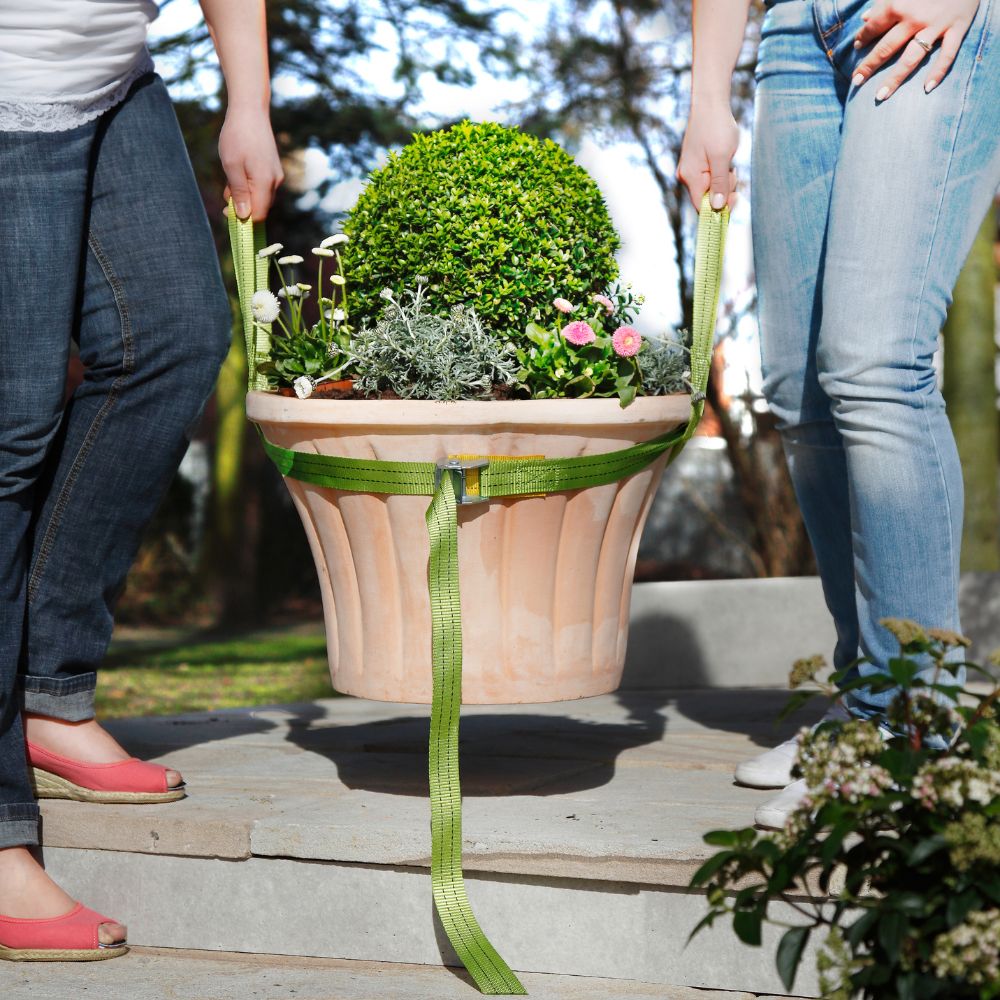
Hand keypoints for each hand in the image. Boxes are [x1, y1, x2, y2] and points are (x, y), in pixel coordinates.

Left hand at [219, 106, 283, 220]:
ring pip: (260, 196)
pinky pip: (261, 185)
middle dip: (242, 206)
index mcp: (265, 182)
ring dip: (244, 194)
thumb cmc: (237, 136)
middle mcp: (275, 182)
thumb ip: (238, 192)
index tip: (226, 212)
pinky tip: (237, 171)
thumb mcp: (231, 166)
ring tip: (229, 176)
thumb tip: (243, 216)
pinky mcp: (273, 169)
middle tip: (225, 192)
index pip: (259, 214)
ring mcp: (275, 175)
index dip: (244, 219)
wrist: (250, 110)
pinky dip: (248, 184)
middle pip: (261, 207)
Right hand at [677, 100, 738, 211]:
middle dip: (724, 189)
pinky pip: (711, 176)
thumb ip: (719, 184)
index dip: (719, 209)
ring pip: (711, 187)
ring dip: (724, 179)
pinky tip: (725, 157)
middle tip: (733, 172)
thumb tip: (717, 207)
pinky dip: (721, 171)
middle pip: (708, 198)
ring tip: (729, 160)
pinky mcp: (697, 163)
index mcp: (691, 177)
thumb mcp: (722, 157)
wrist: (710, 103)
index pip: (702, 207)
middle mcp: (687, 176)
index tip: (736, 199)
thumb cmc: (716, 127)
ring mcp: (691, 170)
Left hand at [852, 0, 979, 98]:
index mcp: (900, 3)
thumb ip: (884, 2)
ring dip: (894, 79)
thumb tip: (865, 18)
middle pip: (887, 48)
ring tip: (879, 96)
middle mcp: (916, 17)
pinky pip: (947, 55)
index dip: (862, 38)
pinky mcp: (957, 29)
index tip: (856, 47)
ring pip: (911, 58)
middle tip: (855, 81)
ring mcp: (937, 25)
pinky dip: (938, 72)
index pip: (874, 26)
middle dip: (869, 66)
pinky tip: (927, 88)